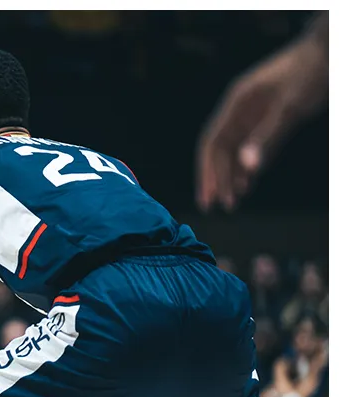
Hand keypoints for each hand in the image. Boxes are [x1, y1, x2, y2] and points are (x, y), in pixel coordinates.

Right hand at [197, 39, 325, 211]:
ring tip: (234, 201)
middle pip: (221, 151)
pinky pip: (253, 148)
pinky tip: (248, 183)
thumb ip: (267, 137)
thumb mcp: (290, 107)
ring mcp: (255, 115)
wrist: (328, 52)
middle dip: (219, 179)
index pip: (213, 144)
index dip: (207, 172)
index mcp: (237, 104)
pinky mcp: (270, 119)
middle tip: (219, 206)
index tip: (208, 197)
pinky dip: (249, 167)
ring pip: (236, 151)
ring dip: (233, 176)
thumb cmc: (310, 72)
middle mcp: (241, 111)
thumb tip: (247, 168)